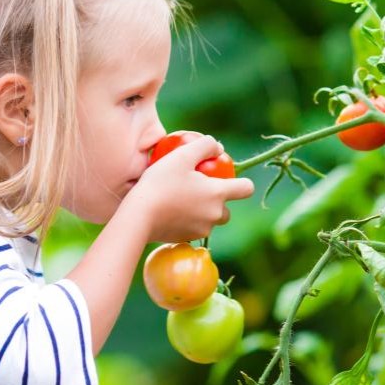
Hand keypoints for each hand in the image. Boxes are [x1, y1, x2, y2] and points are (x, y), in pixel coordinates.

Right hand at [125, 134, 253, 241]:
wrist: (138, 216)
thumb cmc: (161, 183)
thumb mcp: (182, 155)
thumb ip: (205, 145)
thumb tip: (218, 147)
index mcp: (218, 194)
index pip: (246, 188)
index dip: (242, 182)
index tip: (227, 177)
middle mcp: (214, 215)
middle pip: (227, 209)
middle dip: (217, 200)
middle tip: (197, 188)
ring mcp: (201, 230)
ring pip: (209, 220)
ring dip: (201, 211)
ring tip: (180, 198)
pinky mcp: (186, 239)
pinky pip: (193, 228)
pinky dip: (186, 220)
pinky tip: (169, 210)